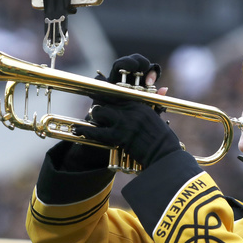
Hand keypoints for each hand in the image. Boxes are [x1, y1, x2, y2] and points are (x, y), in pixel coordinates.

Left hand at [55, 54, 162, 172]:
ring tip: (95, 121)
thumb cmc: (162, 138)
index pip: (116, 91)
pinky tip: (78, 130)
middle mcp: (131, 110)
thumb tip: (163, 87)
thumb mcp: (158, 116)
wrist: (164, 155)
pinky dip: (85, 131)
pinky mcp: (120, 136)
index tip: (96, 87)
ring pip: (99, 112)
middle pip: (106, 100)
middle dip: (100, 106)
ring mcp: (125, 122)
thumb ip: (154, 102)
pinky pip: (96, 131)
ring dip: (95, 117)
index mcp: (139, 103)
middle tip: (96, 112)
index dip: (104, 90)